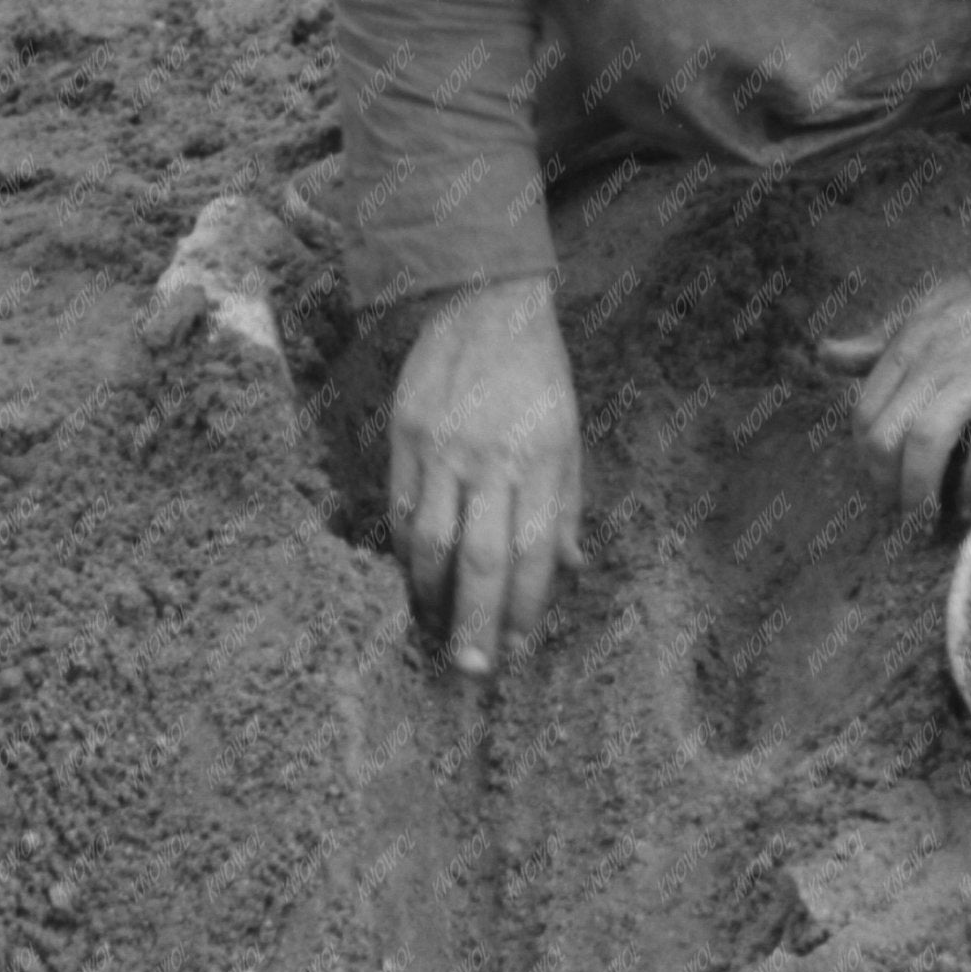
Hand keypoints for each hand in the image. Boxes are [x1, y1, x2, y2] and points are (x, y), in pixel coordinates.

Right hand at [387, 278, 582, 674]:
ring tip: (434, 633)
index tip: (516, 650)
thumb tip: (570, 568)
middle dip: (474, 621)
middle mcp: (491, 457)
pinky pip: (400, 509)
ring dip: (430, 597)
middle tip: (470, 670)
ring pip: (430, 540)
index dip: (523, 608)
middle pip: (480, 558)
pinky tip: (411, 580)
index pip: (532, 551)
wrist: (483, 300)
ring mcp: (442, 447)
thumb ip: (566, 504)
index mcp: (541, 459)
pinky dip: (405, 553)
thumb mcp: (569, 435)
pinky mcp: (404, 435)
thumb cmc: (536, 376)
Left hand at [818, 274, 970, 525]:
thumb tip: (826, 355)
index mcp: (909, 346)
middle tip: (901, 513)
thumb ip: (877, 344)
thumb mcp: (922, 311)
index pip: (865, 415)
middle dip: (887, 485)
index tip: (881, 484)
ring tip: (928, 520)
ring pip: (928, 442)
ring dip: (923, 491)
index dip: (867, 460)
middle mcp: (936, 361)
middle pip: (888, 435)